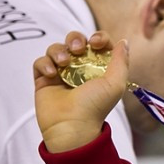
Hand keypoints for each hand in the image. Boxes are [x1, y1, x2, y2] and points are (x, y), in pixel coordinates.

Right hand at [33, 31, 128, 152]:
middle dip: (75, 38)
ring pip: (56, 48)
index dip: (98, 38)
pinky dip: (44, 63)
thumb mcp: (115, 84)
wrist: (72, 126)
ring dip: (58, 50)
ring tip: (63, 63)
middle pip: (75, 41)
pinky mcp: (44, 79)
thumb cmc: (95, 107)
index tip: (96, 43)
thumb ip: (120, 61)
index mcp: (98, 68)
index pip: (98, 44)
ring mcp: (61, 73)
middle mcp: (80, 69)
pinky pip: (40, 61)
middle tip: (77, 48)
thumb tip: (123, 42)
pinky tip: (52, 73)